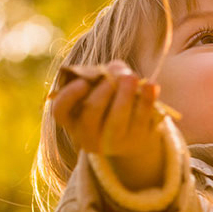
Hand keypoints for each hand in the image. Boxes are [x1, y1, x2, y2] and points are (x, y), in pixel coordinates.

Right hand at [51, 60, 164, 189]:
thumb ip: (104, 74)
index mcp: (72, 120)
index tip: (83, 82)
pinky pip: (142, 121)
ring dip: (125, 96)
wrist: (132, 132)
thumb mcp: (100, 88)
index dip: (69, 96)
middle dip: (104, 92)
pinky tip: (152, 86)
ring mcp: (113, 142)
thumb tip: (117, 69)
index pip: (61, 111)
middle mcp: (88, 135)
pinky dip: (147, 102)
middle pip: (91, 115)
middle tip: (117, 75)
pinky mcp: (137, 141)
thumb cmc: (109, 101)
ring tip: (132, 76)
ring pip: (117, 121)